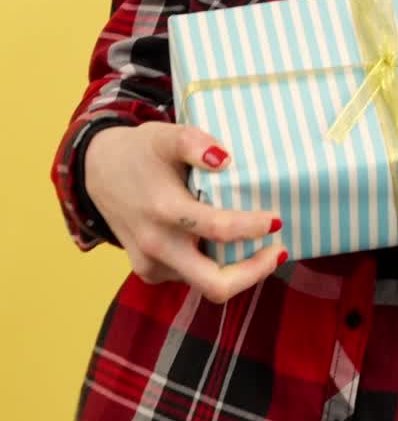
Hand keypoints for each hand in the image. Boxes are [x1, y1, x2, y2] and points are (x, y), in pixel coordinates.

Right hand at [85, 123, 284, 301]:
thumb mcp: (166, 135)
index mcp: (163, 210)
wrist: (97, 171)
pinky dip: (213, 265)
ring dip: (236, 270)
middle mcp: (157, 246)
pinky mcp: (149, 273)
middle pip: (215, 285)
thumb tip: (225, 160)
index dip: (252, 228)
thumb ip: (194, 142)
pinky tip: (224, 244)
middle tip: (277, 251)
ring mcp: (151, 265)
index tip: (276, 219)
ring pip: (205, 283)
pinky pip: (190, 277)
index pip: (217, 230)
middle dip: (253, 273)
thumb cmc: (140, 151)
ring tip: (256, 243)